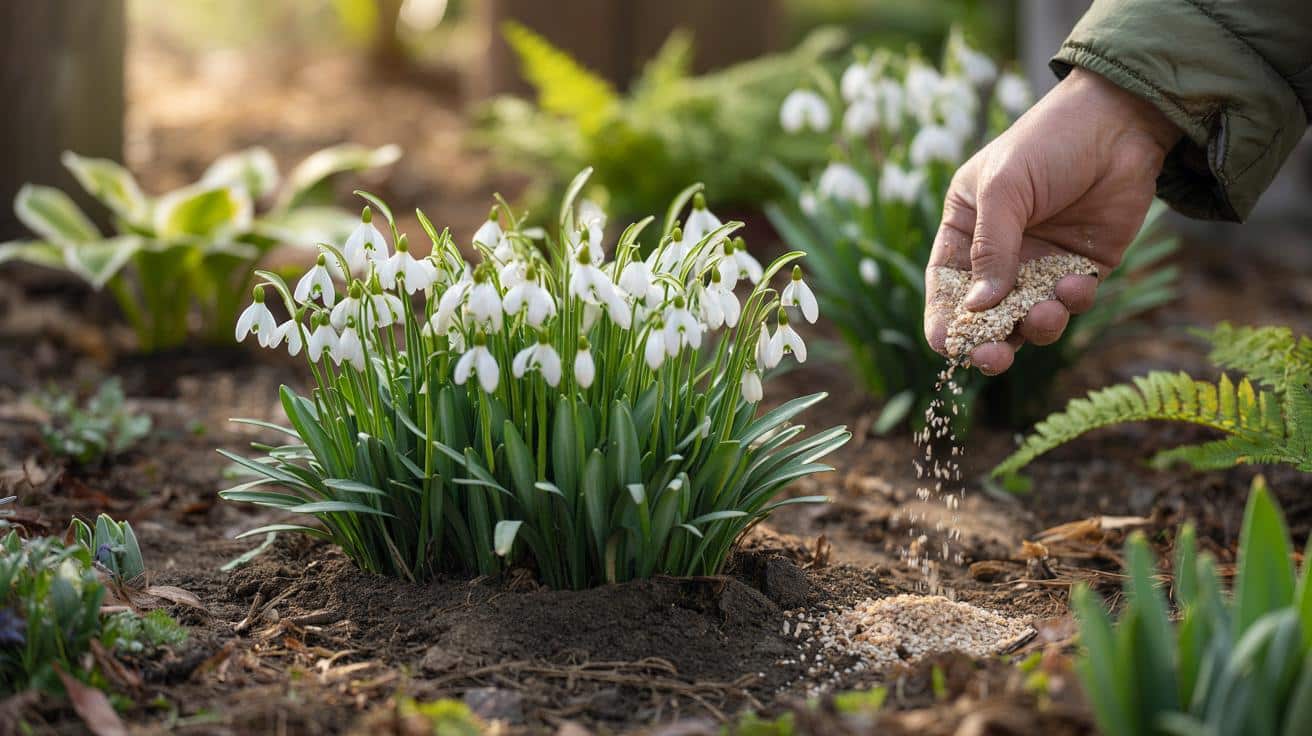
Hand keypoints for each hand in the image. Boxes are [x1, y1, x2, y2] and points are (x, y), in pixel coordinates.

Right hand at [923, 68, 1181, 373]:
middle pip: (985, 313)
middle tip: (992, 359)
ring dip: (1035, 325)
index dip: (944, 318)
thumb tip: (979, 308)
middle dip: (988, 341)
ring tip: (1044, 315)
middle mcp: (999, 252)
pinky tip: (1077, 283)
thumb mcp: (1005, 188)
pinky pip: (1070, 302)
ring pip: (1028, 316)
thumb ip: (992, 248)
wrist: (1120, 122)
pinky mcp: (1081, 267)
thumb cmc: (1047, 142)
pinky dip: (1072, 302)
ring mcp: (1041, 263)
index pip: (946, 284)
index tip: (946, 347)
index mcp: (965, 228)